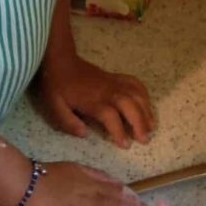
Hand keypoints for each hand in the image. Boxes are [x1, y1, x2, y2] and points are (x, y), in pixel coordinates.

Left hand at [37, 53, 154, 147]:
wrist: (61, 60)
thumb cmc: (57, 86)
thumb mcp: (54, 107)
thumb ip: (68, 122)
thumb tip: (85, 134)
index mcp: (93, 100)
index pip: (111, 117)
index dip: (119, 132)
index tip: (124, 145)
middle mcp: (108, 91)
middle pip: (130, 105)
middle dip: (140, 122)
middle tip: (144, 139)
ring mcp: (114, 83)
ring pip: (137, 95)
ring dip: (146, 111)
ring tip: (150, 127)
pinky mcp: (116, 77)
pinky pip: (136, 83)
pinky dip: (144, 94)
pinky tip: (146, 106)